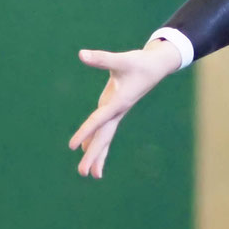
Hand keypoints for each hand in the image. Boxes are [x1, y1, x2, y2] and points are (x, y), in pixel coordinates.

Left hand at [68, 38, 183, 178]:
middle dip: (93, 155)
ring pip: (106, 138)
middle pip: (104, 138)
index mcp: (118, 102)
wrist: (156, 66)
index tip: (72, 147)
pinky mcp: (116, 110)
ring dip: (97, 155)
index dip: (85, 132)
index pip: (98, 120)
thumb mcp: (121, 60)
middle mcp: (117, 111)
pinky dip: (98, 141)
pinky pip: (106, 131)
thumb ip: (101, 59)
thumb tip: (81, 54)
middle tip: (82, 173)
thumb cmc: (139, 62)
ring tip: (89, 174)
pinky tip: (86, 149)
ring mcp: (117, 113)